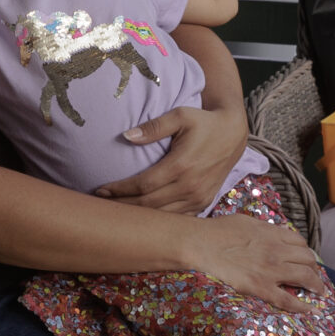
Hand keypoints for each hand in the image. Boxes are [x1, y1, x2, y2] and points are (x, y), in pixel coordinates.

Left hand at [92, 101, 249, 212]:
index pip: (143, 185)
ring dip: (138, 216)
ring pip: (162, 216)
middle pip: (149, 204)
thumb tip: (125, 136)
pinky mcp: (203, 203)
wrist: (233, 135)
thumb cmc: (203, 122)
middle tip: (101, 204)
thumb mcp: (180, 116)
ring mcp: (198, 198)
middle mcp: (190, 186)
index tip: (101, 189)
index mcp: (181, 165)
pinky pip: (176, 219)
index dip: (120, 189)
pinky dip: (157, 220)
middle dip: (123, 205)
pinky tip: (140, 216)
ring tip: (116, 211)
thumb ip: (153, 127)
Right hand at [188, 213, 330, 311]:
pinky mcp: (260, 288)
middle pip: (308, 259)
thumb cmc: (217, 231)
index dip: (306, 251)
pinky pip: (287, 300)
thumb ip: (264, 229)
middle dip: (315, 268)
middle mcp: (277, 251)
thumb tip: (273, 232)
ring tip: (319, 292)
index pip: (300, 242)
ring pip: (306, 278)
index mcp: (273, 234)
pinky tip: (309, 309)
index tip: (305, 258)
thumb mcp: (246, 221)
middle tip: (314, 275)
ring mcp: (271, 270)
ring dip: (317, 285)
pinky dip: (301, 306)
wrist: (200, 244)